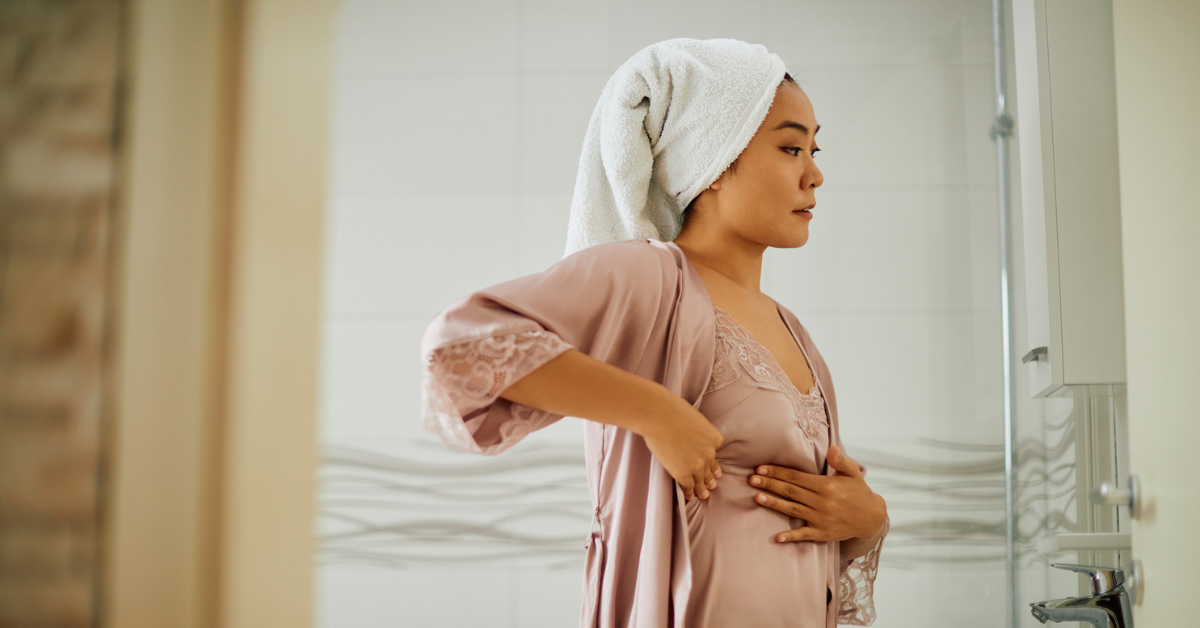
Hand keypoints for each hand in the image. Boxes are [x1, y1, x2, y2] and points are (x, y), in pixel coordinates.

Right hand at [640, 396, 723, 502]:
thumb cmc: (672, 410)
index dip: (711, 461)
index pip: (714, 453)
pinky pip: (688, 487)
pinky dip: (689, 493)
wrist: (659, 415)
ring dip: (701, 489)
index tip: (713, 468)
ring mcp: (697, 466)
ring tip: (703, 495)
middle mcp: (709, 454)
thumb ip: (698, 430)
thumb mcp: (695, 418)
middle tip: (712, 485)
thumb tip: (692, 432)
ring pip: (700, 481)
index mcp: (715, 439)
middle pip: (710, 469)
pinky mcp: (683, 473)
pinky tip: (689, 497)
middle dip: (710, 478)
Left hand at [747, 444, 886, 542]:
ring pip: (792, 509)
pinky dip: (791, 536)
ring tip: (756, 497)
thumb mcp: (853, 473)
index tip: (761, 468)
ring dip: (774, 503)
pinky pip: (804, 535)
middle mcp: (822, 502)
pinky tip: (777, 537)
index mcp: (826, 486)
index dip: (777, 472)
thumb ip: (841, 461)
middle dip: (769, 484)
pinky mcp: (823, 533)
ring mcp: (821, 519)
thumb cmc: (859, 492)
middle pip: (790, 491)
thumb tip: (832, 448)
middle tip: (751, 479)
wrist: (872, 518)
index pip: (796, 477)